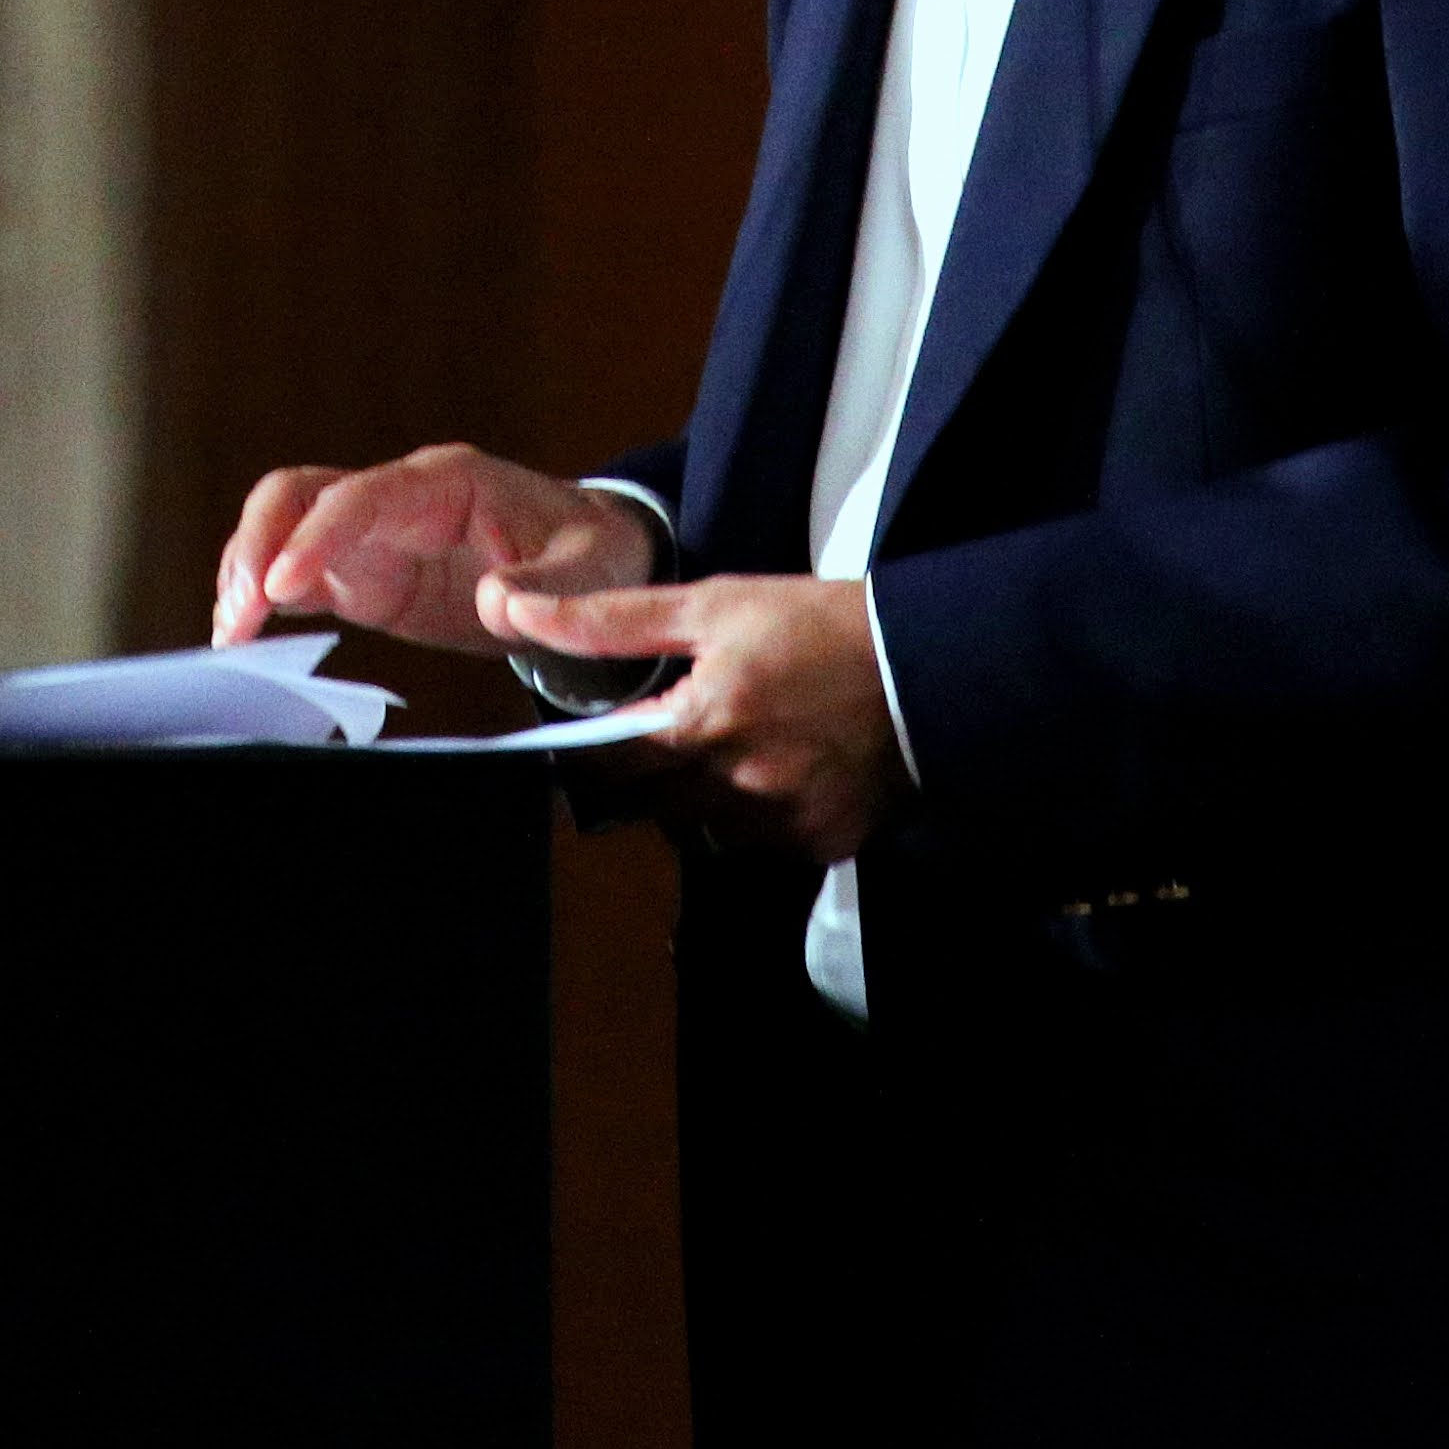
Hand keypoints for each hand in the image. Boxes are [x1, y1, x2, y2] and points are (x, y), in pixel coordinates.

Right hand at [214, 445, 657, 658]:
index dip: (316, 538)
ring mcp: (373, 535)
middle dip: (258, 546)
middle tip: (238, 617)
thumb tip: (497, 602)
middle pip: (299, 494)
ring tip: (231, 635)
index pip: (361, 497)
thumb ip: (549, 588)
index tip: (281, 587)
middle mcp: (395, 498)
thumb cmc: (594, 551)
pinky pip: (297, 574)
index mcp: (446, 483)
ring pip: (283, 528)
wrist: (590, 558)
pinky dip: (262, 599)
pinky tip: (244, 638)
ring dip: (247, 572)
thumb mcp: (593, 569)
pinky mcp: (365, 574)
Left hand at [489, 574, 904, 863]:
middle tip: (664, 735)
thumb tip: (519, 612)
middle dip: (643, 775)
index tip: (584, 741)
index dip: (586, 753)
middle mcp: (736, 787)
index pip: (604, 765)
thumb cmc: (817, 623)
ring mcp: (781, 825)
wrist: (929, 664)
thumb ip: (611, 621)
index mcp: (701, 725)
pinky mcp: (821, 845)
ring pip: (701, 831)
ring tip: (726, 749)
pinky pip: (759, 845)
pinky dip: (754, 817)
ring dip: (696, 801)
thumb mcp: (714, 603)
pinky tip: (776, 773)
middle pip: (649, 805)